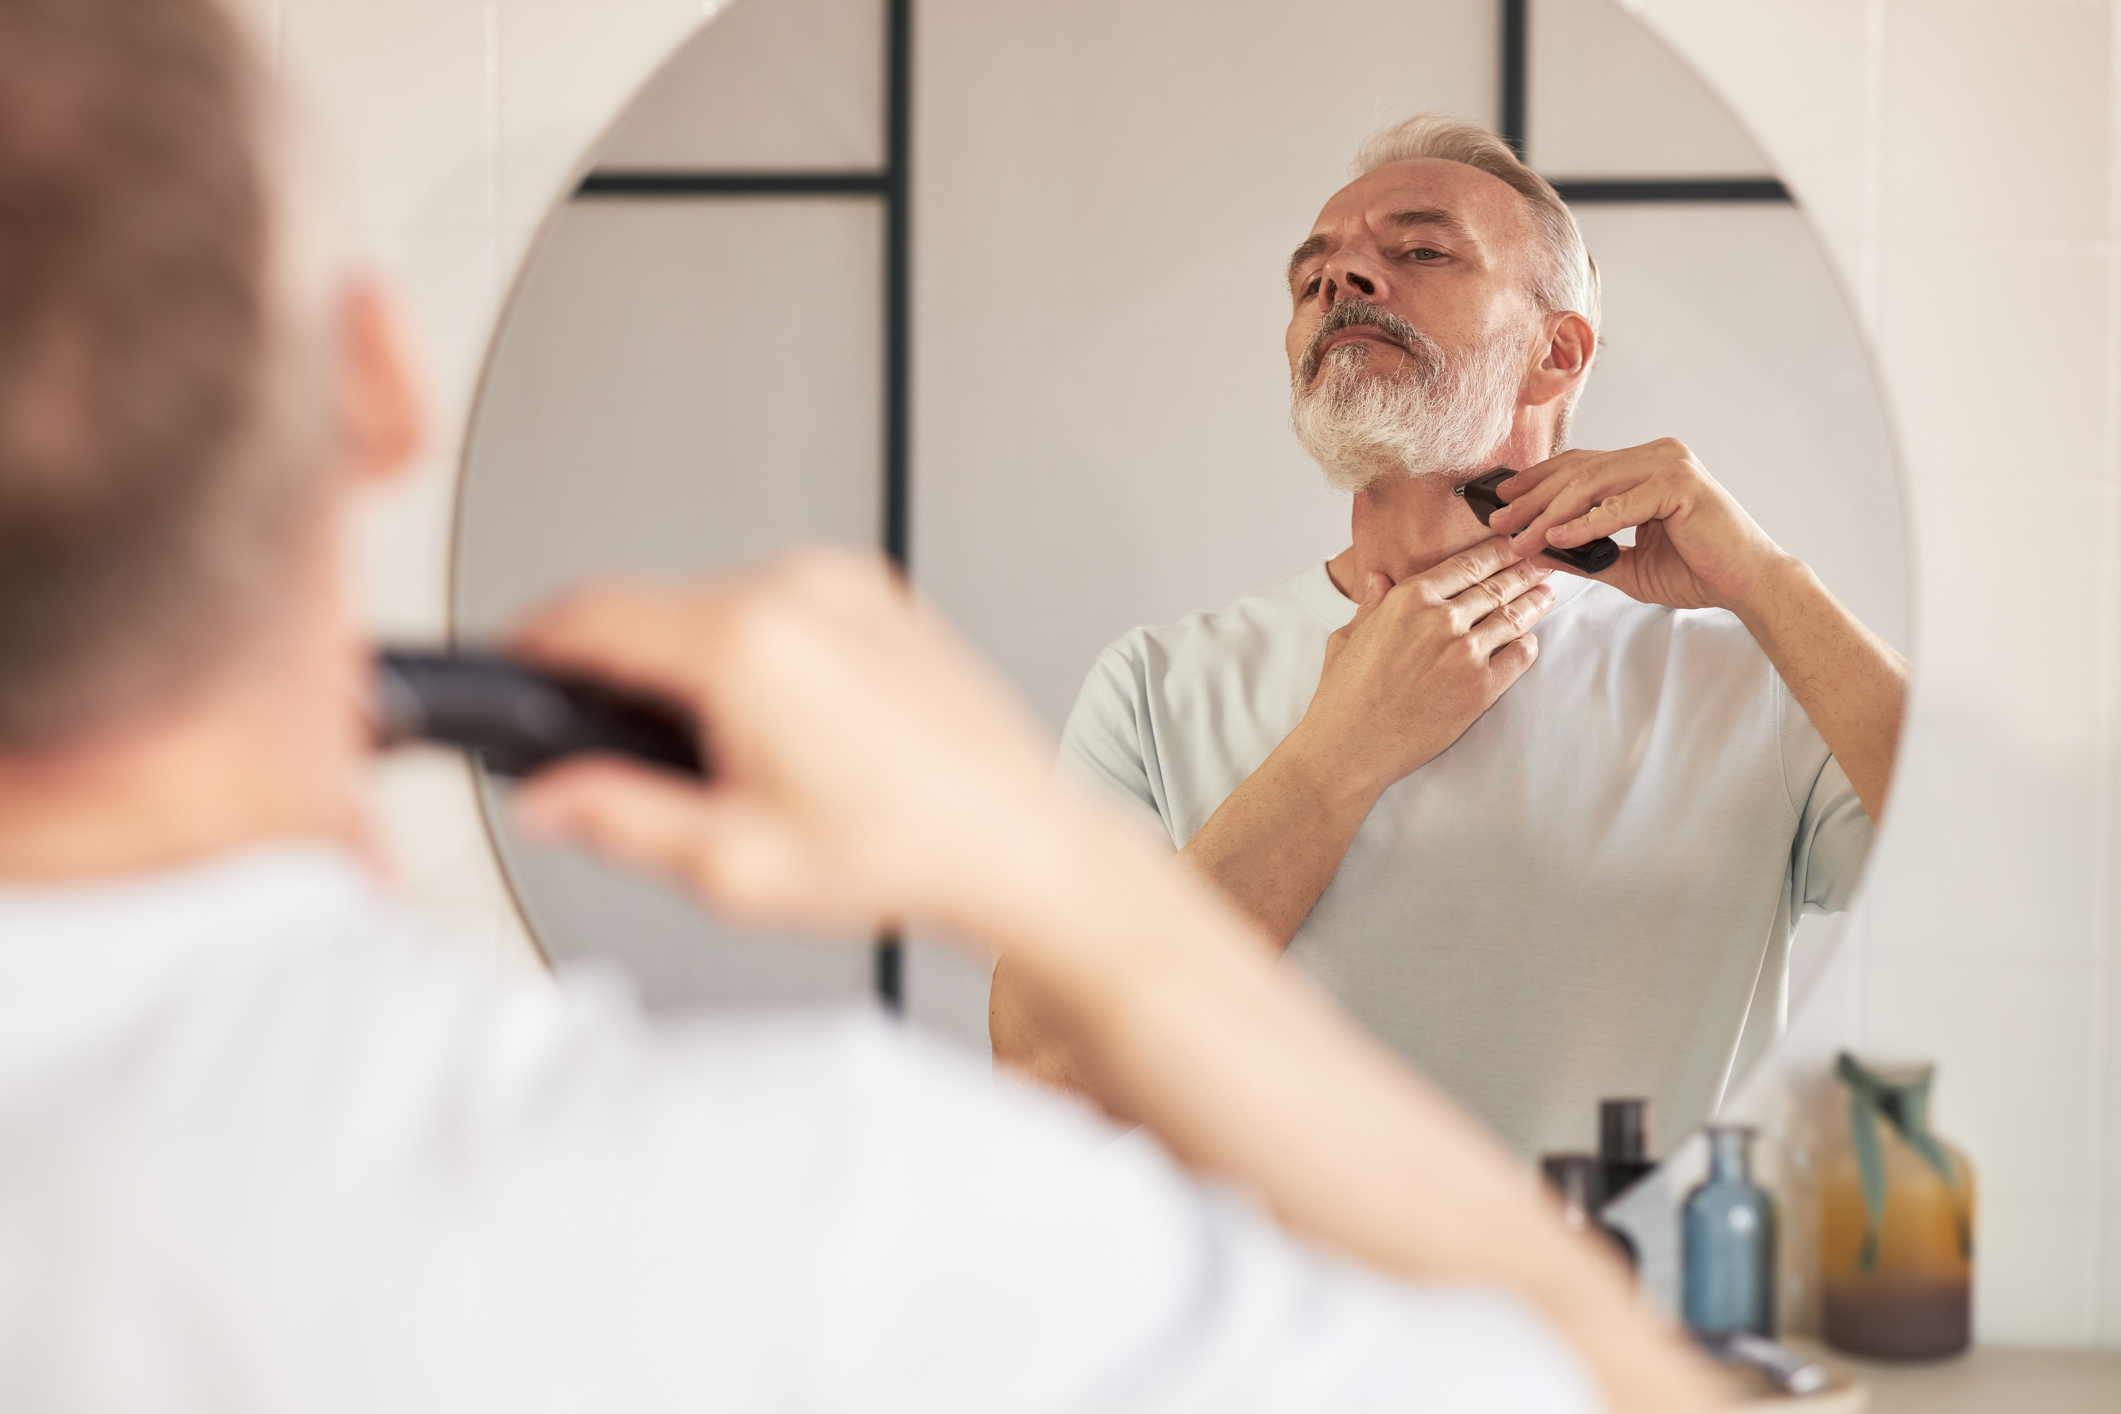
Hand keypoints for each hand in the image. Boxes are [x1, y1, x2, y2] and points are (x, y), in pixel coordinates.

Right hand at [506, 548, 1082, 940]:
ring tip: (746, 763)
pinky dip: (758, 655)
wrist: (1019, 842)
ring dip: (694, 669)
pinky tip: (797, 734)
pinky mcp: (878, 595)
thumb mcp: (734, 865)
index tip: (511, 672)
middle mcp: (798, 592)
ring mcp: (844, 585)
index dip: (530, 647)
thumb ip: (618, 820)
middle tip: (647, 767)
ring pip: (713, 608)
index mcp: (747, 646)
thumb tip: (547, 798)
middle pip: (651, 610)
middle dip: (624, 681)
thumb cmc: (909, 851)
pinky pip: (778, 607)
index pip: (589, 613)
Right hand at [1297, 538, 1554, 797]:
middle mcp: (1442, 619)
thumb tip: (1378, 578)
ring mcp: (1465, 654)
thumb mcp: (1348, 636)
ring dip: (1534, 603)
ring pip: (1513, 618)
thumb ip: (1371, 604)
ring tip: (1546, 594)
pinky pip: (1519, 657)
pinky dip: (1529, 646)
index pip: (1466, 564)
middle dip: (1524, 572)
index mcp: (1409, 599)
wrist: (1349, 746)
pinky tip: (1530, 640)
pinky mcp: (1481, 689)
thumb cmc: (1342, 694)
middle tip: (1541, 564)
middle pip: (1496, 586)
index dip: (1496, 552)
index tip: (1512, 545)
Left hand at [1486, 439, 1789, 612]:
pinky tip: (1556, 536)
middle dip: (1531, 497)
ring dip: (1549, 513)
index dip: (1536, 480)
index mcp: (1645, 466)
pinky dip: (1584, 522)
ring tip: (1520, 536)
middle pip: (1578, 471)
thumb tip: (1536, 548)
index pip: (1579, 465)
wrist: (1747, 584)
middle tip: (1497, 521)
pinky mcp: (1679, 485)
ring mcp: (1669, 465)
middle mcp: (1656, 456)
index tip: (1500, 499)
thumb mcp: (1625, 563)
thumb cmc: (1696, 570)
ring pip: (1591, 484)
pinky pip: (1618, 504)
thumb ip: (1584, 552)